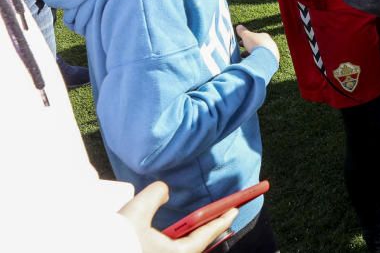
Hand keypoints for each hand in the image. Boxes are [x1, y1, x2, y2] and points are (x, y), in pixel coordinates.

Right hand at [119, 181, 236, 252]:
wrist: (86, 249)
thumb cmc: (113, 241)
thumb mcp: (136, 209)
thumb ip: (156, 193)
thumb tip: (165, 191)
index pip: (206, 234)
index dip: (222, 219)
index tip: (235, 209)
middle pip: (195, 245)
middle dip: (207, 230)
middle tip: (220, 216)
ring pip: (182, 250)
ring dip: (190, 238)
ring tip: (198, 226)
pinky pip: (170, 251)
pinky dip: (177, 243)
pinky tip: (173, 237)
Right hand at [236, 24, 279, 64]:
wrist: (266, 57)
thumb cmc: (256, 44)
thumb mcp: (247, 36)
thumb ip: (242, 31)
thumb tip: (238, 26)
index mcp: (265, 36)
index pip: (254, 37)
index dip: (246, 40)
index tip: (239, 44)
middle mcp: (270, 44)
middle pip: (257, 46)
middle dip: (248, 49)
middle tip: (241, 54)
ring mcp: (272, 53)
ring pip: (260, 54)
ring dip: (252, 56)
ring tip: (244, 60)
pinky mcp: (272, 62)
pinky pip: (262, 61)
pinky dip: (256, 62)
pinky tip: (251, 64)